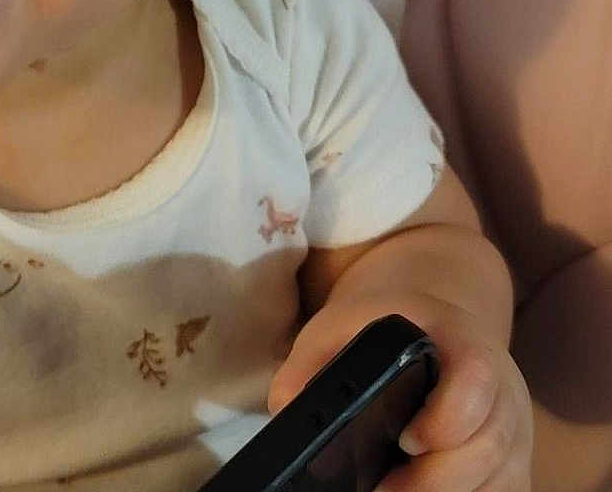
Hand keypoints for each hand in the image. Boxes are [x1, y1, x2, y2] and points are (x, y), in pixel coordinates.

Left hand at [267, 294, 532, 490]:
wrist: (435, 322)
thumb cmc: (385, 325)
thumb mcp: (343, 322)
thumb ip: (310, 360)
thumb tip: (283, 407)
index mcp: (463, 341)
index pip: (476, 380)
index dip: (448, 417)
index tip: (406, 439)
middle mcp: (502, 388)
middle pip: (488, 447)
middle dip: (437, 480)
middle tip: (382, 491)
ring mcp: (513, 431)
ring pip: (500, 480)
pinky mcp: (512, 465)